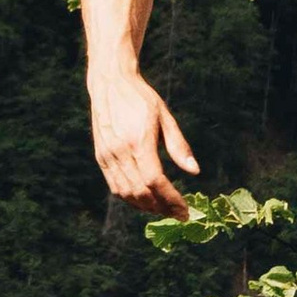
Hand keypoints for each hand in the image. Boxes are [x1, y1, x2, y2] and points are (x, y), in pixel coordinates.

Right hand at [89, 65, 199, 216]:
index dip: (171, 199)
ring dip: (146, 207)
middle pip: (141, 192)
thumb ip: (179, 146)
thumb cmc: (141, 98)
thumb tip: (195, 171)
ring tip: (163, 209)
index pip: (155, 180)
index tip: (184, 209)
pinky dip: (131, 198)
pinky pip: (115, 187)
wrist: (110, 83)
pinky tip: (145, 199)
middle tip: (178, 213)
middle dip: (161, 207)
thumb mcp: (165, 117)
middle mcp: (120, 151)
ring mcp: (107, 155)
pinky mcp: (101, 157)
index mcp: (138, 140)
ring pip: (126, 194)